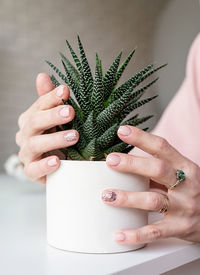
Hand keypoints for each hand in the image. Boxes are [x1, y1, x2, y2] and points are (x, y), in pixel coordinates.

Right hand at [16, 73, 78, 182]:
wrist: (55, 165)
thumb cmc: (56, 138)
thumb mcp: (56, 118)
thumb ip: (50, 100)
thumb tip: (42, 75)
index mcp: (30, 119)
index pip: (38, 105)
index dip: (51, 97)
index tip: (66, 90)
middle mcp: (25, 135)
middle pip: (34, 122)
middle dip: (52, 116)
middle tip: (71, 112)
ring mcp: (27, 154)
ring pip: (34, 145)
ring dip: (54, 139)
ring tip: (74, 136)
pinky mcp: (32, 171)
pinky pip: (34, 170)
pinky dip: (45, 165)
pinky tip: (58, 161)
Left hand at [102, 125, 199, 244]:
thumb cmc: (191, 191)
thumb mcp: (181, 175)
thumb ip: (157, 169)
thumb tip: (123, 160)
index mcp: (185, 167)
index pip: (162, 147)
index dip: (142, 138)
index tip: (122, 131)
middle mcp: (186, 185)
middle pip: (158, 170)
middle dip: (132, 164)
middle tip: (110, 160)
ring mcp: (184, 207)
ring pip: (153, 201)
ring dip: (127, 198)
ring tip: (106, 195)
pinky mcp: (180, 228)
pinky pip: (155, 232)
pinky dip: (135, 235)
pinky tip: (118, 235)